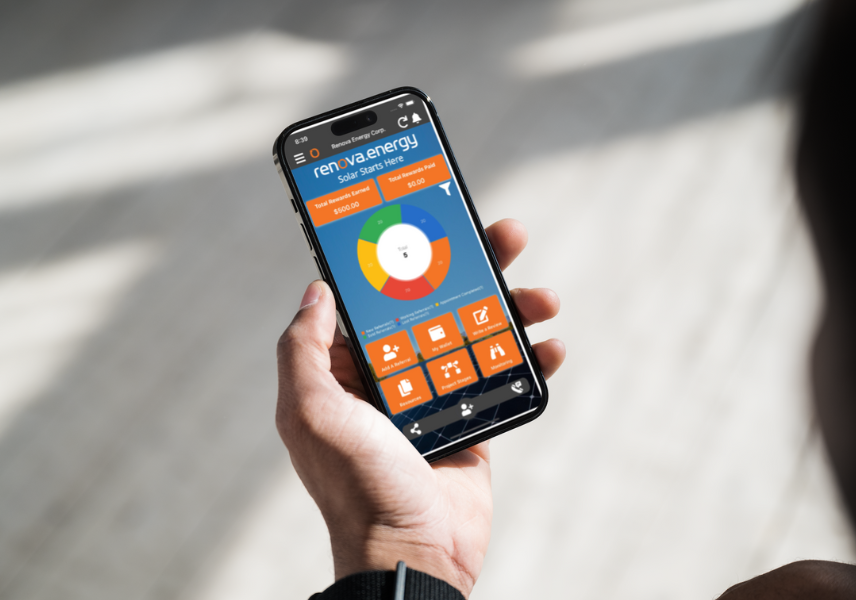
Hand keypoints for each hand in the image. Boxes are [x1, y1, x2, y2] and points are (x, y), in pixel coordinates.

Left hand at [276, 219, 564, 596]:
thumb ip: (304, 349)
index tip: (433, 222)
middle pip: (438, 305)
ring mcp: (435, 398)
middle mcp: (392, 377)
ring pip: (478, 334)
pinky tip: (551, 345)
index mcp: (349, 370)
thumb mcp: (312, 412)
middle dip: (474, 268)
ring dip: (513, 308)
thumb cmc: (357, 485)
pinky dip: (531, 358)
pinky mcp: (473, 422)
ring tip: (543, 297)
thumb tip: (316, 291)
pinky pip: (504, 378)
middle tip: (506, 235)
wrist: (413, 552)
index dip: (405, 258)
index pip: (379, 298)